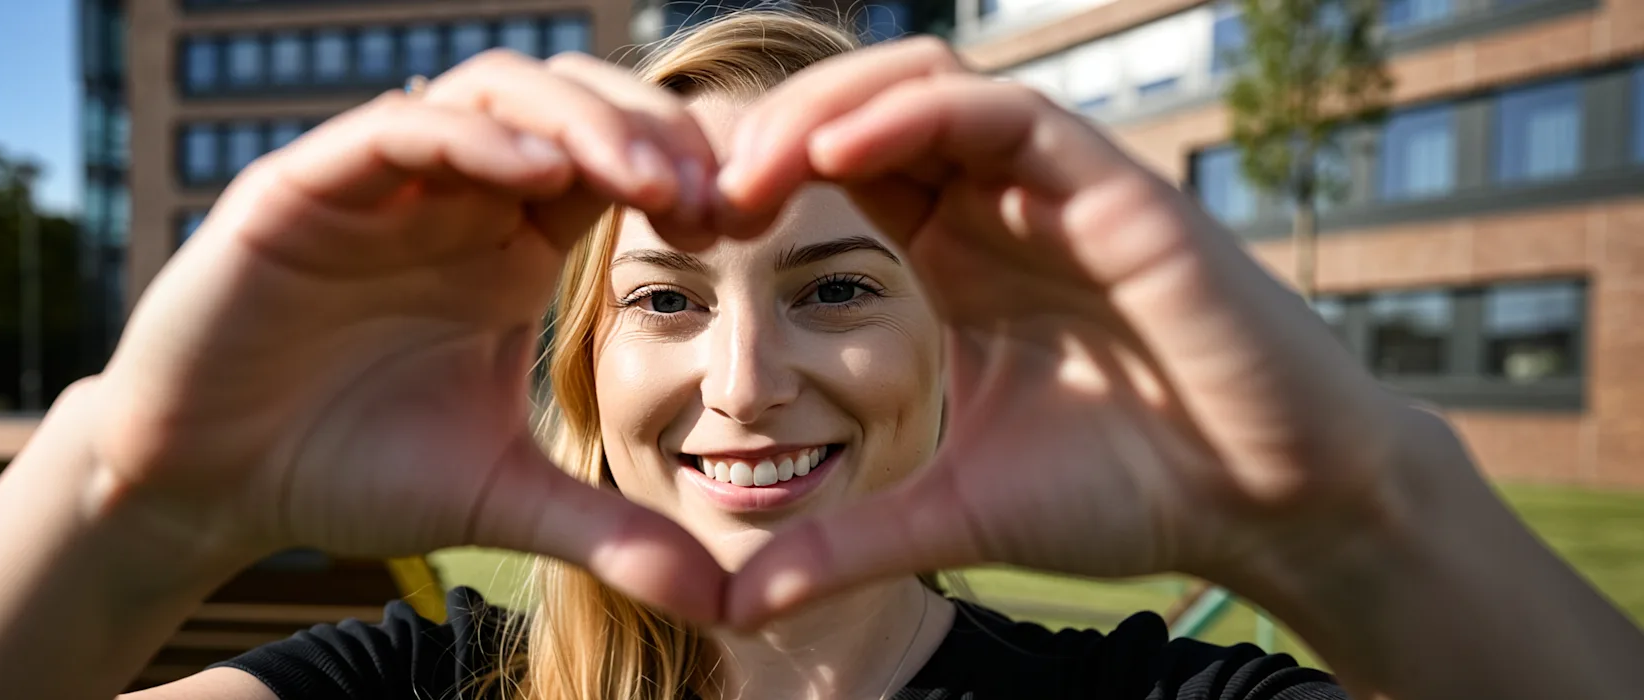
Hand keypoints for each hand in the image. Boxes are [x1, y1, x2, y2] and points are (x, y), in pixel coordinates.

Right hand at [93, 51, 726, 620]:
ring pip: (495, 96)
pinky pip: (397, 131)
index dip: (685, 177)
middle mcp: (456, 194)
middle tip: (717, 192)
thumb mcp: (500, 497)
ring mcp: (380, 181)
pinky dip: (472, 140)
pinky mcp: (302, 185)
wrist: (207, 486)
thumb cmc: (346, 471)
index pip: (616, 166)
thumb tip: (726, 599)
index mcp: (511, 242)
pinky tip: (537, 176)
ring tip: (649, 178)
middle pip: (574, 107)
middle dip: (651, 133)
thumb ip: (607, 531)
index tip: (745, 223)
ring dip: (580, 122)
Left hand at [717, 38, 1433, 625]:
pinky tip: (837, 155)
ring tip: (744, 175)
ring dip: (822, 113)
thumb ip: (847, 545)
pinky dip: (914, 117)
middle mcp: (998, 202)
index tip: (673, 231)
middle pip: (859, 108)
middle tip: (683, 193)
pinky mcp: (1115, 185)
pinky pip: (1002, 114)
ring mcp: (1056, 185)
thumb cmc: (1130, 494)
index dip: (751, 181)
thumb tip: (736, 607)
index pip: (835, 170)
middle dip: (765, 135)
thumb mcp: (954, 516)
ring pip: (922, 87)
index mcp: (955, 251)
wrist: (1270, 505)